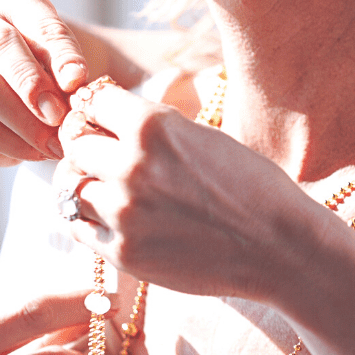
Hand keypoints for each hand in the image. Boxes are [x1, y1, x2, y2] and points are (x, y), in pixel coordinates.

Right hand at [0, 0, 89, 165]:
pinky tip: (34, 153)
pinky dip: (7, 145)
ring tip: (54, 145)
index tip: (77, 81)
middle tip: (59, 117)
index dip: (59, 53)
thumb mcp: (79, 61)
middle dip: (31, 85)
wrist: (51, 89)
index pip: (38, 22)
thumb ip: (72, 70)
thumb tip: (70, 85)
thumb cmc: (67, 69)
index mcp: (19, 2)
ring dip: (21, 123)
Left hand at [53, 80, 329, 305]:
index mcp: (154, 126)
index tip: (110, 123)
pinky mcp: (123, 252)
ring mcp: (123, 212)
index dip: (102, 111)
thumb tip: (114, 120)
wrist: (282, 248)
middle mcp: (131, 166)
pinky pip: (79, 227)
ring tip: (112, 191)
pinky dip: (89, 220)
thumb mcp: (207, 137)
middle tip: (108, 159)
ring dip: (88, 186)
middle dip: (91, 148)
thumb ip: (157, 129)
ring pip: (72, 187)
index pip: (94, 102)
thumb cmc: (256, 188)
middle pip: (76, 144)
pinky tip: (113, 218)